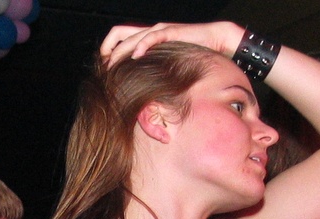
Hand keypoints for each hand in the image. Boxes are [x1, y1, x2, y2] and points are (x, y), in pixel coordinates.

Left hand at [100, 21, 242, 65]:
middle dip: (108, 52)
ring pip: (132, 36)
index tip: (104, 66)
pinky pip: (152, 36)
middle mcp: (149, 31)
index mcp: (146, 37)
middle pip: (119, 35)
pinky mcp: (171, 32)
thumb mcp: (165, 62)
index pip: (118, 36)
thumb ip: (151, 68)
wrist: (214, 40)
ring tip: (113, 66)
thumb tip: (138, 87)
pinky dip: (142, 45)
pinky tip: (136, 56)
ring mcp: (159, 30)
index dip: (107, 48)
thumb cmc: (190, 53)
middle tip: (105, 70)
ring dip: (121, 52)